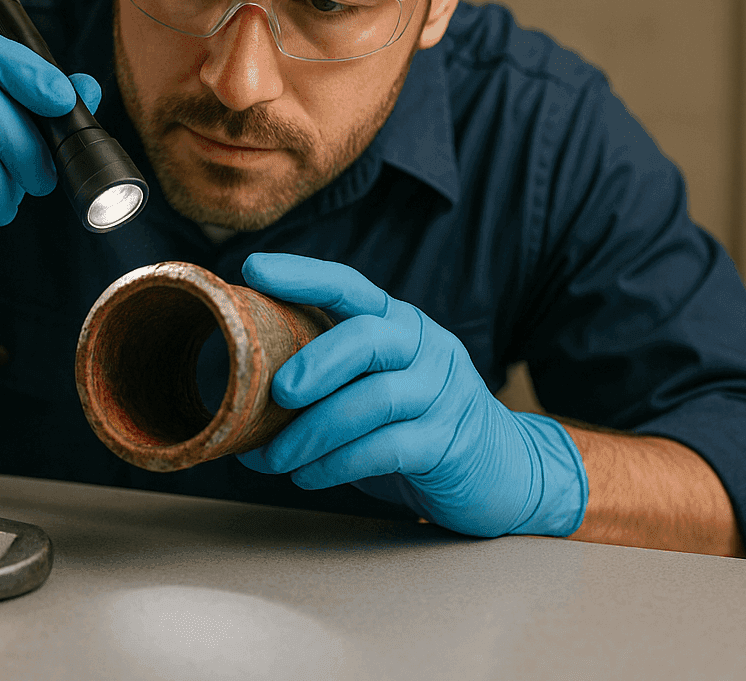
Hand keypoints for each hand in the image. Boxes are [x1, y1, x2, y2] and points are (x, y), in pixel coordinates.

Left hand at [236, 253, 587, 537]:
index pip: (349, 284)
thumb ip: (332, 372)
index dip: (301, 274)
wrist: (501, 469)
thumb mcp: (377, 382)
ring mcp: (441, 394)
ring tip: (273, 459)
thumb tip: (244, 384)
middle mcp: (424, 347)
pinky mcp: (448, 443)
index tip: (252, 268)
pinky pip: (387, 448)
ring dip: (312, 433)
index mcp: (398, 323)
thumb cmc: (415, 422)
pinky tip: (308, 477)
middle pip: (367, 337)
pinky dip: (338, 464)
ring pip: (374, 400)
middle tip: (276, 394)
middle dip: (314, 362)